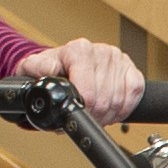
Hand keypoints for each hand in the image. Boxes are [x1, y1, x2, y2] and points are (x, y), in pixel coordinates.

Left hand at [18, 37, 146, 124]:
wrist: (66, 65)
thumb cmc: (52, 68)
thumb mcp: (33, 67)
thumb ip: (36, 68)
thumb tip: (48, 70)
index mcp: (79, 50)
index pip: (88, 92)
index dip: (81, 111)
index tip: (73, 114)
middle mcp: (102, 52)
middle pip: (104, 101)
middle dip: (93, 116)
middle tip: (82, 117)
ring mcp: (119, 60)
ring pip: (119, 101)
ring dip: (107, 115)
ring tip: (94, 112)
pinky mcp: (132, 70)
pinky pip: (134, 95)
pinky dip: (123, 108)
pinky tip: (110, 107)